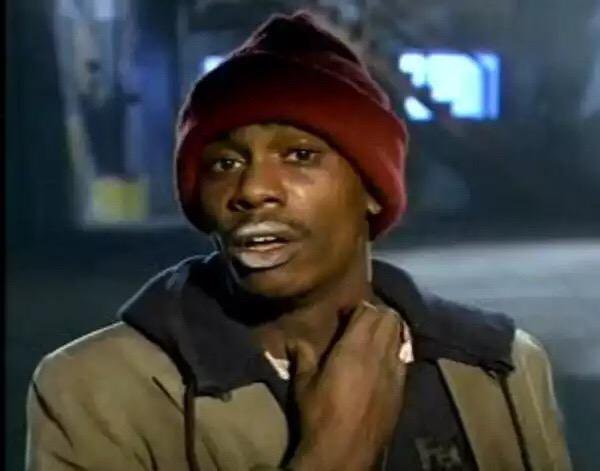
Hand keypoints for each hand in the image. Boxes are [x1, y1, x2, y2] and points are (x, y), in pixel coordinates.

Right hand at [286, 301, 407, 470]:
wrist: (344, 451)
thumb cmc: (319, 415)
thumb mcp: (304, 384)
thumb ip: (303, 356)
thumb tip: (294, 340)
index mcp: (354, 348)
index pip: (369, 311)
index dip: (360, 306)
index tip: (346, 312)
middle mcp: (379, 354)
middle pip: (389, 318)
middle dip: (378, 313)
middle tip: (362, 320)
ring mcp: (395, 371)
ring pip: (400, 335)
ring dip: (390, 329)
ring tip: (375, 335)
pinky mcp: (401, 389)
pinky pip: (404, 358)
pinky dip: (397, 350)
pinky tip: (385, 359)